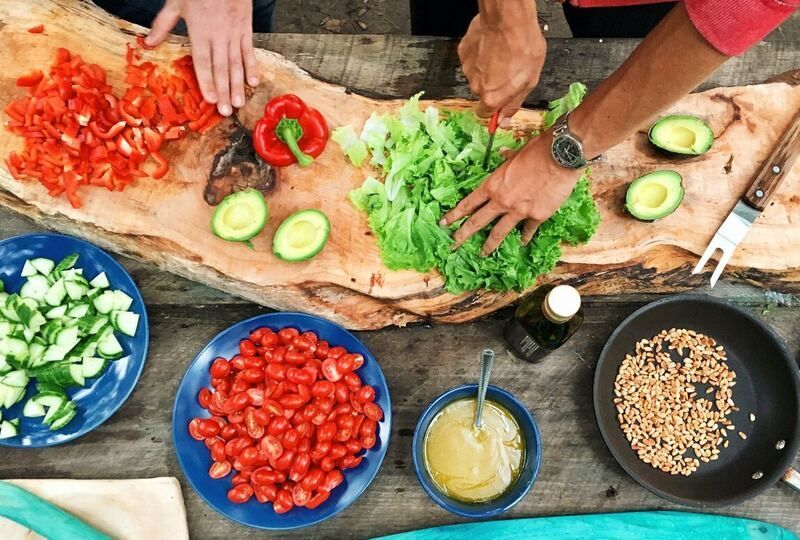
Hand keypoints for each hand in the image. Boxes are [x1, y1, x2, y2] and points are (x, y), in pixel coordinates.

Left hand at [146, 0, 258, 116]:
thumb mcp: (177, 2)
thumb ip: (164, 24)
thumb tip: (148, 43)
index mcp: (200, 30)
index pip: (203, 61)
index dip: (206, 81)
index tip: (209, 99)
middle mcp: (218, 35)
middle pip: (221, 67)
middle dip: (223, 90)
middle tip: (225, 111)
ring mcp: (234, 33)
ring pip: (236, 63)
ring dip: (237, 85)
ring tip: (238, 103)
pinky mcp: (246, 28)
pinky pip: (249, 51)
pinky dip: (252, 67)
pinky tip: (253, 82)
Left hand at [440, 133, 582, 254]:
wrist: (561, 156)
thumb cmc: (537, 150)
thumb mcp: (516, 154)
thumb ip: (506, 159)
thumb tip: (502, 155)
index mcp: (493, 185)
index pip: (468, 203)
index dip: (454, 215)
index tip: (444, 223)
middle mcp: (502, 201)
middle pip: (477, 222)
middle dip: (463, 234)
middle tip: (454, 244)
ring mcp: (518, 211)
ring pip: (499, 232)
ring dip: (489, 244)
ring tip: (483, 253)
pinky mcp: (537, 216)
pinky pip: (528, 230)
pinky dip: (525, 236)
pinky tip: (522, 242)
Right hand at [458, 8, 545, 123]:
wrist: (509, 19)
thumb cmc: (523, 47)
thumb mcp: (529, 81)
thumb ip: (514, 104)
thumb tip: (504, 121)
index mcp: (491, 97)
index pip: (485, 114)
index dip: (494, 108)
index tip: (501, 101)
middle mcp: (475, 86)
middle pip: (482, 93)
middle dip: (493, 85)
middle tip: (508, 70)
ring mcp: (467, 69)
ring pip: (477, 75)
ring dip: (487, 69)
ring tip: (501, 55)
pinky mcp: (463, 53)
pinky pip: (472, 60)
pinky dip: (480, 55)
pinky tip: (492, 46)